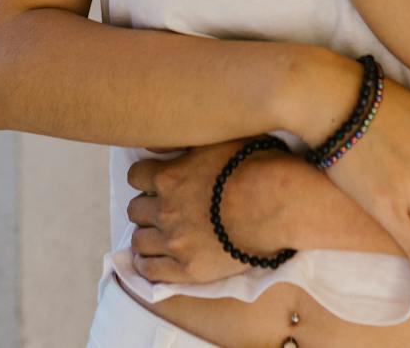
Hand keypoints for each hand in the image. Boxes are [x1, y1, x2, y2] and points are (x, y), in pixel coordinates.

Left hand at [125, 139, 289, 285]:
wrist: (275, 205)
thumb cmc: (255, 166)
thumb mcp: (219, 139)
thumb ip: (187, 141)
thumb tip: (158, 141)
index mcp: (169, 177)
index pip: (135, 176)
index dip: (145, 178)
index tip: (157, 182)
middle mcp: (165, 209)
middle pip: (135, 209)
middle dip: (146, 207)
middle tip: (163, 209)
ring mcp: (175, 241)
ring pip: (139, 240)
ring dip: (147, 235)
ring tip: (160, 235)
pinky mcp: (188, 269)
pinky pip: (151, 270)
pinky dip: (148, 264)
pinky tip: (154, 259)